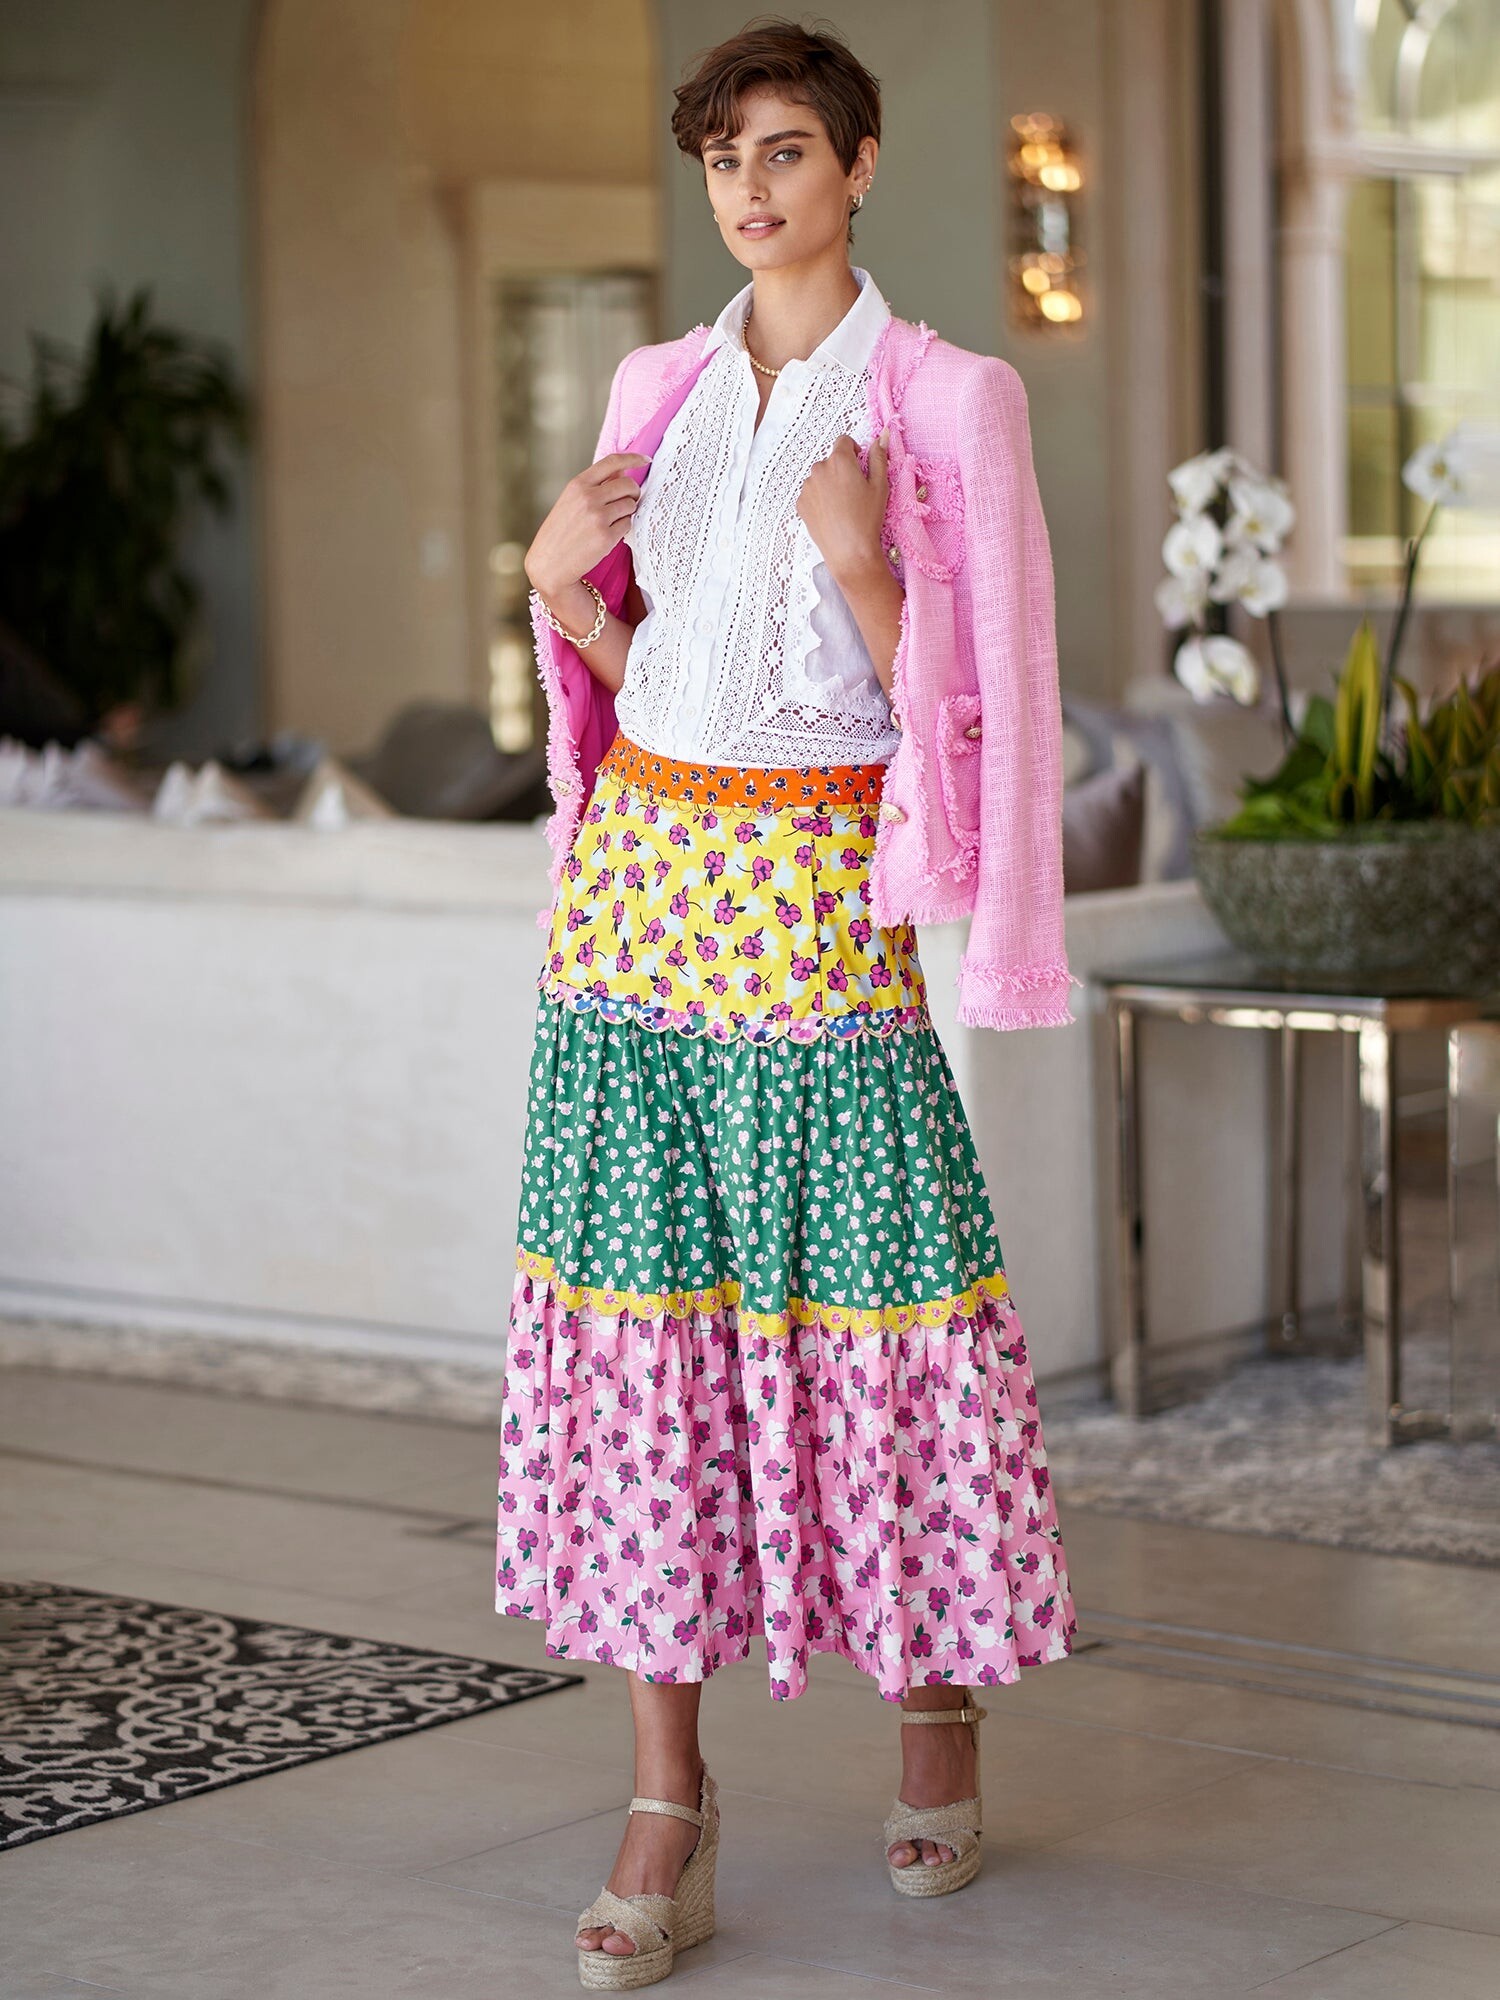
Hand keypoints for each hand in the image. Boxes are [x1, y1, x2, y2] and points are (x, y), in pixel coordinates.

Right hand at [525, 451, 651, 597]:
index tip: (646, 460)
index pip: (612, 462)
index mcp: (578, 484)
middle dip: (633, 493)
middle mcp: (588, 497)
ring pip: (631, 505)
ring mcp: (597, 517)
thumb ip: (595, 485)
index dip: (633, 458)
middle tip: (628, 502)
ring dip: (627, 513)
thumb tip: (622, 471)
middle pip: (628, 485)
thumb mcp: (571, 501)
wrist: (550, 564)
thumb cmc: (561, 532)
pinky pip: (628, 525)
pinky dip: (623, 529)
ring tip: (612, 521)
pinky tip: (608, 535)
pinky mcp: (606, 537)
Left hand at [795, 427, 890, 584]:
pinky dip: (820, 499)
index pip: (843, 441)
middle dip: (842, 470)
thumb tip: (881, 436)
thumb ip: (879, 456)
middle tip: (854, 492)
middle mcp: (819, 469)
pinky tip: (832, 514)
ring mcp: (807, 487)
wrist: (849, 552)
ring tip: (843, 506)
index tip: (859, 466)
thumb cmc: (867, 519)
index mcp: (839, 460)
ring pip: (820, 477)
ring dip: (830, 484)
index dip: (854, 451)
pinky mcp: (801, 503)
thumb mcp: (880, 485)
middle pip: (831, 460)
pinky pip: (811, 493)